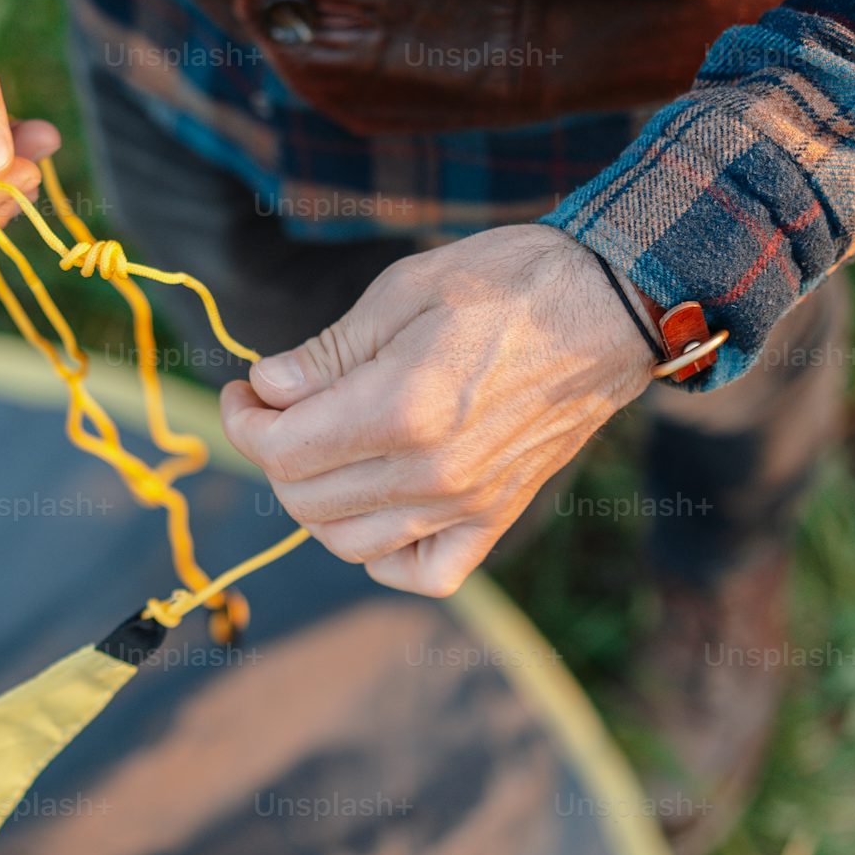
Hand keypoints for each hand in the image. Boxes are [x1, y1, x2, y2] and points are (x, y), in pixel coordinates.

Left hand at [218, 226, 655, 595]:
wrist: (611, 306)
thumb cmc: (509, 281)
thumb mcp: (403, 289)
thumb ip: (328, 351)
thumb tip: (267, 386)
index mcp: (402, 407)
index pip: (282, 448)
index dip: (244, 419)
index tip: (246, 389)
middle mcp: (432, 471)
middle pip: (305, 498)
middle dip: (272, 453)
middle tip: (278, 408)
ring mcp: (467, 503)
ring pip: (347, 543)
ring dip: (316, 501)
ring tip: (322, 450)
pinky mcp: (496, 516)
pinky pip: (423, 572)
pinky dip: (384, 556)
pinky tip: (375, 507)